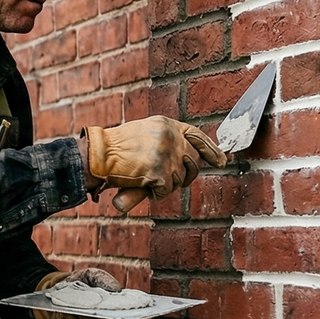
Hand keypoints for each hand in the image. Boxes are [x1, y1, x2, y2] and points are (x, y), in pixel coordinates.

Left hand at [31, 268, 123, 318]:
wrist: (60, 294)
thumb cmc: (81, 284)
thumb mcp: (92, 277)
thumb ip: (103, 280)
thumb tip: (117, 290)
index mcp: (116, 313)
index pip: (119, 317)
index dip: (113, 315)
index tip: (104, 309)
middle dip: (88, 318)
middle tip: (78, 308)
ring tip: (65, 310)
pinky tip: (61, 315)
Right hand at [84, 117, 225, 212]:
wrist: (97, 155)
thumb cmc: (115, 148)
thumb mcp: (145, 133)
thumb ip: (167, 140)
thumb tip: (193, 157)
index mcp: (167, 124)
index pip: (197, 136)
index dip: (211, 149)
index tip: (222, 160)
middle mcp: (170, 137)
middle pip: (193, 161)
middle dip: (185, 174)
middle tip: (168, 179)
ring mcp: (167, 154)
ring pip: (180, 178)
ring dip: (166, 185)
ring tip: (145, 179)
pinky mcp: (160, 172)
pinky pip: (166, 190)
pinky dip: (155, 193)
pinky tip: (141, 185)